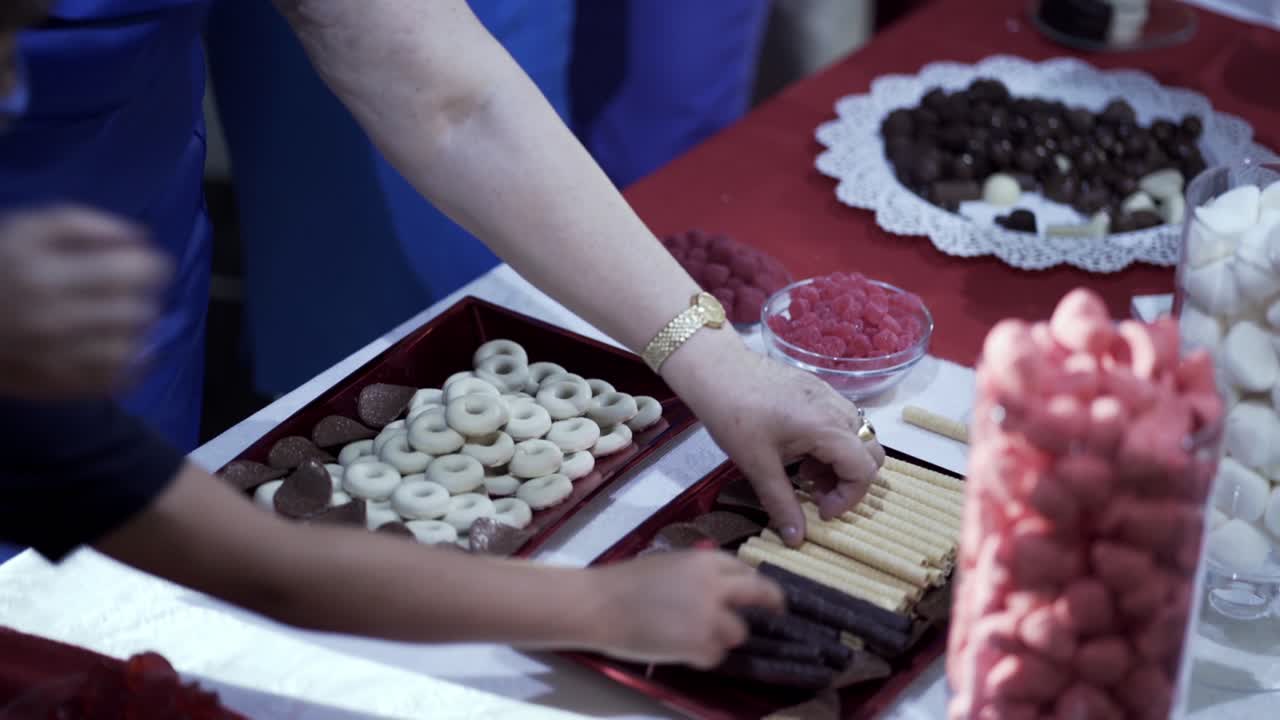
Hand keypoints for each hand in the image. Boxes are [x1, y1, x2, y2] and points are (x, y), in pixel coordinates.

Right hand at [0, 207, 170, 398]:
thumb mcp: (27, 229)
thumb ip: (85, 224)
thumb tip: (140, 238)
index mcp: (45, 272)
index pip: (132, 271)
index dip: (150, 265)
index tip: (145, 265)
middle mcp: (52, 317)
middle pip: (137, 310)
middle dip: (141, 297)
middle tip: (128, 293)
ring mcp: (54, 356)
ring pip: (129, 346)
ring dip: (135, 331)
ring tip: (119, 319)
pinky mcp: (55, 385)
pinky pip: (113, 379)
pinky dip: (126, 363)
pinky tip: (115, 346)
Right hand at [587, 550, 783, 668]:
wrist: (597, 603)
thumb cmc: (624, 583)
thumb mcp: (668, 564)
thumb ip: (698, 575)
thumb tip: (721, 590)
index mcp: (705, 560)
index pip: (746, 569)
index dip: (754, 583)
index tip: (761, 593)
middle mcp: (715, 584)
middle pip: (761, 594)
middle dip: (772, 605)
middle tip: (778, 615)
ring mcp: (710, 615)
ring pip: (738, 632)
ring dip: (723, 638)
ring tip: (695, 637)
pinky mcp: (699, 643)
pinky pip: (715, 656)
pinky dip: (701, 657)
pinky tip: (679, 649)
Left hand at [665, 333, 885, 546]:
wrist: (716, 369)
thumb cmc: (734, 414)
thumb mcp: (757, 465)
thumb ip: (781, 503)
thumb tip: (797, 539)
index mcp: (827, 428)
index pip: (864, 471)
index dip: (848, 499)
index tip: (820, 511)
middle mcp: (838, 410)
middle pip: (871, 453)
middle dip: (849, 481)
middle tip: (816, 494)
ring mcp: (830, 396)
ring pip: (858, 437)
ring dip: (840, 463)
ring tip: (805, 474)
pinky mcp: (818, 390)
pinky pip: (841, 422)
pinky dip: (831, 444)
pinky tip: (800, 451)